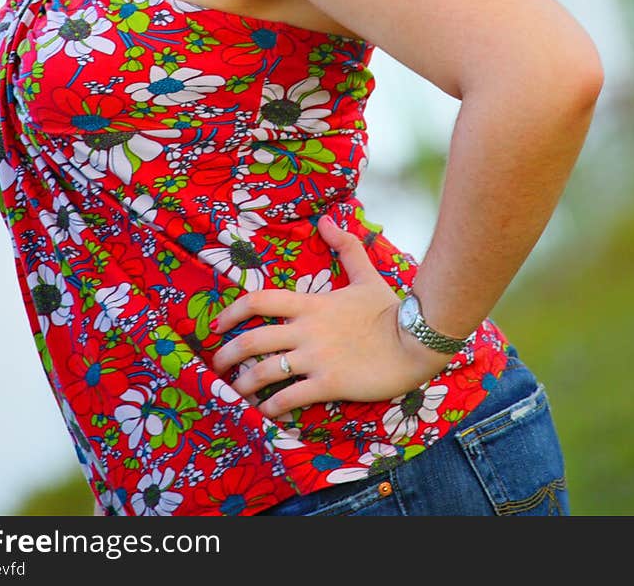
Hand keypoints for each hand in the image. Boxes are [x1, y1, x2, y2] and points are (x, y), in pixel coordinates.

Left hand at [209, 215, 451, 417]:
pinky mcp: (328, 383)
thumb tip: (327, 221)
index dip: (232, 312)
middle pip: (253, 340)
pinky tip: (266, 412)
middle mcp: (307, 330)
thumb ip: (345, 248)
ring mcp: (316, 358)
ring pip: (265, 372)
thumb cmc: (390, 310)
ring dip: (244, 385)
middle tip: (217, 366)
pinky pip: (290, 398)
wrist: (416, 339)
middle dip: (228, 354)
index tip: (218, 324)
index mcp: (312, 304)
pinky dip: (272, 407)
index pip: (260, 301)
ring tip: (236, 393)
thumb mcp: (366, 275)